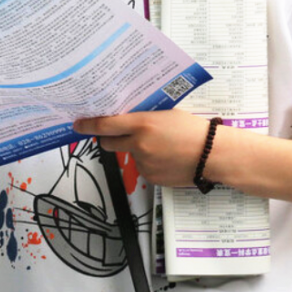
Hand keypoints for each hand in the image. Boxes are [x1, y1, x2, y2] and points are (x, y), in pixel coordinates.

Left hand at [73, 110, 213, 187]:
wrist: (214, 154)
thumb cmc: (193, 130)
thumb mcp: (165, 114)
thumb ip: (142, 117)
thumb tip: (123, 118)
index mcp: (141, 124)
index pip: (104, 125)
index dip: (87, 125)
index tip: (77, 125)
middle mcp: (138, 145)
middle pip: (108, 143)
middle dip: (110, 139)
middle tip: (121, 134)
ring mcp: (143, 163)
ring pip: (128, 156)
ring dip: (136, 151)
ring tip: (161, 146)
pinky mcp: (150, 178)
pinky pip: (142, 168)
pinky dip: (149, 163)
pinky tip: (166, 158)